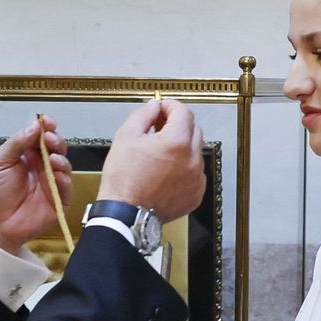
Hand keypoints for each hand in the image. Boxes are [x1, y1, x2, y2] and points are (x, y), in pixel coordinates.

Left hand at [0, 116, 72, 251]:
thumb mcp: (0, 161)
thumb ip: (17, 143)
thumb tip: (35, 125)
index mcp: (28, 155)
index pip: (42, 137)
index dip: (46, 128)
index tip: (47, 122)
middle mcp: (43, 167)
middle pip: (57, 149)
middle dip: (56, 141)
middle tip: (50, 139)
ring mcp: (52, 183)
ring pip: (65, 166)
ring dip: (61, 159)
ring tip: (52, 158)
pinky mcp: (59, 201)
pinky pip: (66, 188)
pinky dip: (64, 179)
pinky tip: (56, 174)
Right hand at [97, 100, 205, 221]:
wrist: (126, 214)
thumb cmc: (123, 178)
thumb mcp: (126, 136)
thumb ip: (144, 114)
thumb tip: (155, 106)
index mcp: (177, 142)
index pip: (184, 111)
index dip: (170, 106)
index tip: (161, 108)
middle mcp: (193, 159)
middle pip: (194, 130)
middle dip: (177, 125)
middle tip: (159, 128)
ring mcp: (197, 178)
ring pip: (195, 152)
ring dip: (181, 148)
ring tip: (160, 154)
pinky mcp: (196, 194)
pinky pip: (195, 173)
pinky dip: (184, 169)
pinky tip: (166, 173)